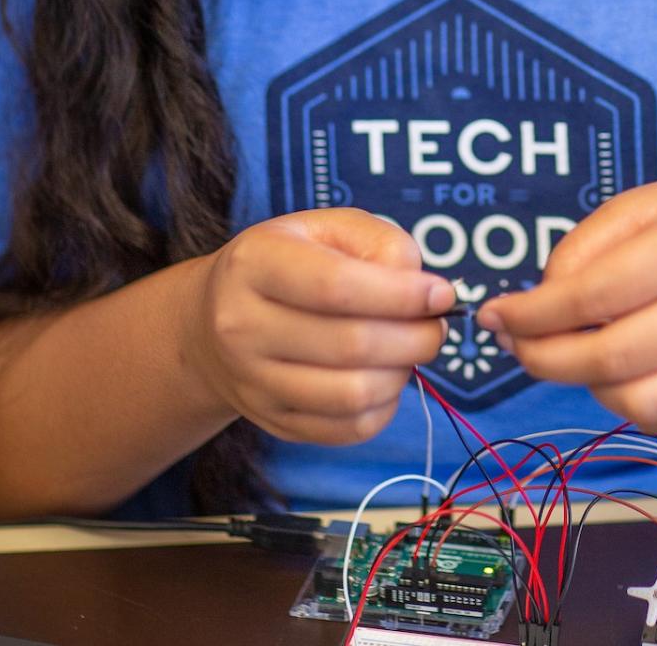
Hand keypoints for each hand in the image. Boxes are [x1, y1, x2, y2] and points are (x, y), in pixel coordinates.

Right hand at [188, 209, 454, 444]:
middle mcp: (242, 326)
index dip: (401, 294)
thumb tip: (423, 291)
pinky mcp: (271, 421)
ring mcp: (252, 382)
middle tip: (437, 327)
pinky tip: (388, 377)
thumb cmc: (289, 262)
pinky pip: (345, 429)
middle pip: (350, 346)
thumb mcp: (327, 228)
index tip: (442, 294)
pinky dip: (384, 407)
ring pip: (351, 396)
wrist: (214, 320)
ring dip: (402, 375)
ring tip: (411, 351)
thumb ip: (380, 243)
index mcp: (255, 262)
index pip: (337, 286)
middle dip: (415, 338)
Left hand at [476, 175, 656, 432]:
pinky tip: (617, 369)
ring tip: (574, 351)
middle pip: (610, 358)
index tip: (495, 315)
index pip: (594, 295)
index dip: (532, 314)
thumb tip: (537, 302)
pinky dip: (625, 402)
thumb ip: (590, 244)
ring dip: (584, 384)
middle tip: (516, 344)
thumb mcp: (655, 200)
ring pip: (635, 403)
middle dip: (543, 358)